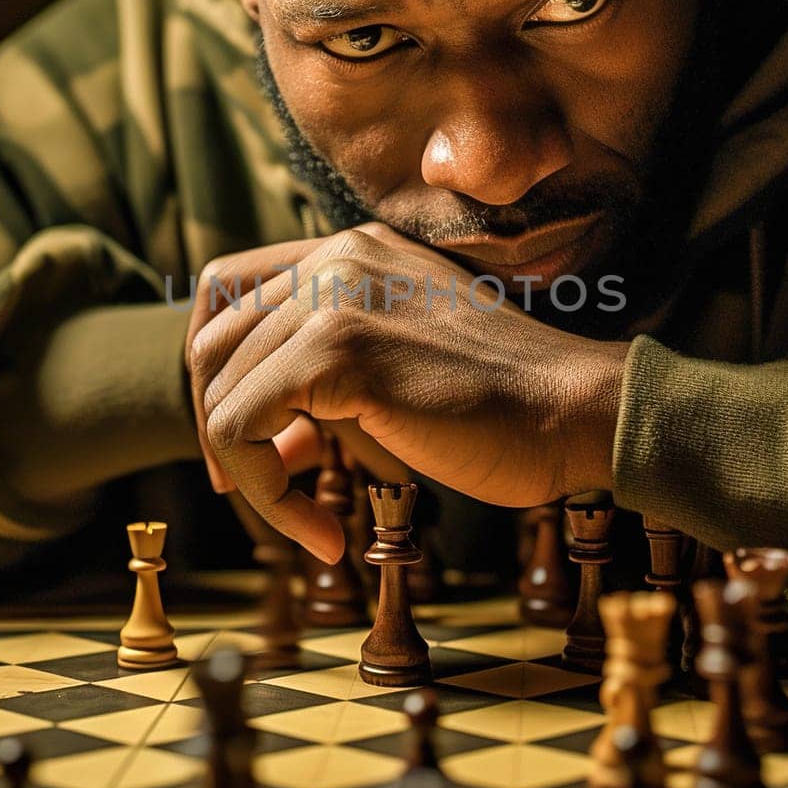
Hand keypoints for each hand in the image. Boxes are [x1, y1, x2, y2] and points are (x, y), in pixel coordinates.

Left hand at [185, 223, 626, 561]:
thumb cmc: (506, 407)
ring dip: (252, 479)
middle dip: (218, 429)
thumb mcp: (401, 371)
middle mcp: (336, 258)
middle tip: (248, 492)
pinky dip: (269, 496)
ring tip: (309, 528)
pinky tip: (324, 536)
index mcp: (352, 251)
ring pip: (222, 394)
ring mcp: (335, 297)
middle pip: (212, 344)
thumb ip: (331, 383)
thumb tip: (267, 443)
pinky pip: (245, 430)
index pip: (229, 289)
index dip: (212, 368)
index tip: (237, 437)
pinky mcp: (339, 350)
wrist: (575, 411)